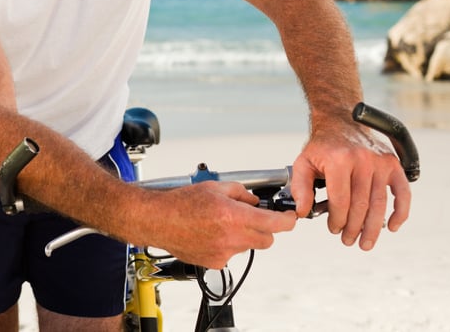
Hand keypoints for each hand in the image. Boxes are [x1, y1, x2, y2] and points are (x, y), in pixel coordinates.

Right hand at [144, 182, 296, 268]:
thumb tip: (255, 201)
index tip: (291, 218)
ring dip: (243, 236)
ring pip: (248, 246)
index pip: (274, 224)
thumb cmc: (180, 203)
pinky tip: (211, 234)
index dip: (288, 221)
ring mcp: (224, 253)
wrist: (158, 220)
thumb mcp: (214, 187)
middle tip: (251, 218)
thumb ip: (241, 193)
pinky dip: (228, 245)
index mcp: (233, 216)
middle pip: (267, 240)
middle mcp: (231, 237)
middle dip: (265, 229)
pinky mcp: (215, 263)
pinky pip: (232, 254)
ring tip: (220, 223)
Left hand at [290, 125, 410, 250]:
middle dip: (354, 228)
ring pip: (380, 204)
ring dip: (373, 228)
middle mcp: (363, 160)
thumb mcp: (303, 162)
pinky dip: (400, 212)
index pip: (341, 200)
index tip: (333, 229)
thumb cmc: (323, 145)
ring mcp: (381, 162)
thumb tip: (302, 211)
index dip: (337, 220)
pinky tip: (392, 226)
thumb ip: (300, 187)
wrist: (341, 121)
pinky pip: (403, 193)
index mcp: (339, 160)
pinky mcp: (393, 164)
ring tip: (365, 242)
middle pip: (361, 205)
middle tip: (348, 240)